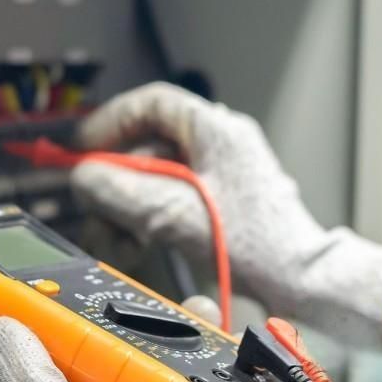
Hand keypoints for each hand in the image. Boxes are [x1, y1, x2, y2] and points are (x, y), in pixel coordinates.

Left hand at [0, 316, 381, 381]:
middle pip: (120, 355)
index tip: (59, 285)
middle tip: (154, 304)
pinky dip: (228, 362)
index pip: (55, 365)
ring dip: (192, 337)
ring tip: (205, 324)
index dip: (58, 324)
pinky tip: (236, 355)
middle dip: (140, 322)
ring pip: (173, 364)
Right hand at [74, 82, 381, 342]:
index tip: (83, 148)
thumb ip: (118, 190)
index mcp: (214, 129)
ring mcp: (224, 172)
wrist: (298, 278)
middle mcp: (220, 143)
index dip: (109, 122)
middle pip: (148, 145)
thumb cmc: (253, 244)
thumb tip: (83, 177)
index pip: (150, 103)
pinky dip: (153, 216)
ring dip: (131, 206)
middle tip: (99, 207)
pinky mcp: (224, 201)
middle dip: (117, 180)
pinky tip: (145, 242)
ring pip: (157, 175)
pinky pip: (174, 196)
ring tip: (126, 238)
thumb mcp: (170, 213)